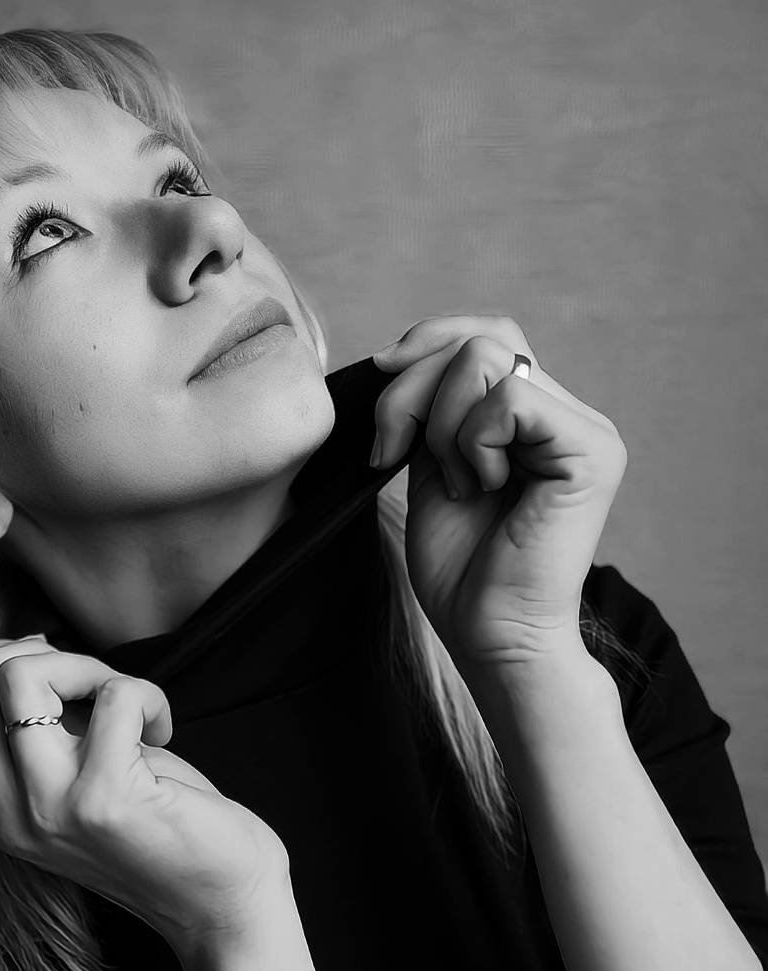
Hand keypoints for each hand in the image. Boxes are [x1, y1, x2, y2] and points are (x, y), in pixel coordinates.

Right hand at [0, 635, 290, 958]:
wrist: (222, 908)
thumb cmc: (161, 827)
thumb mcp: (78, 781)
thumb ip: (45, 730)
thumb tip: (26, 647)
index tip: (60, 676)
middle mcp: (9, 813)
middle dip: (25, 653)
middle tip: (87, 683)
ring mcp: (52, 807)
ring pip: (21, 677)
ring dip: (88, 668)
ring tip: (128, 704)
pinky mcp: (106, 799)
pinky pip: (114, 695)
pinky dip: (149, 696)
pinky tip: (164, 731)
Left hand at [369, 316, 626, 677]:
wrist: (492, 635)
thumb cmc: (461, 568)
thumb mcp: (430, 465)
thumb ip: (430, 406)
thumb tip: (399, 353)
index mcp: (533, 415)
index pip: (481, 334)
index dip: (423, 345)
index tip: (378, 382)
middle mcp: (567, 412)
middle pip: (478, 338)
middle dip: (411, 388)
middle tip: (393, 453)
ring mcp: (585, 428)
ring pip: (485, 359)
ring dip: (441, 426)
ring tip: (461, 484)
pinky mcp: (592, 450)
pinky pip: (509, 398)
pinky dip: (473, 442)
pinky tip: (486, 489)